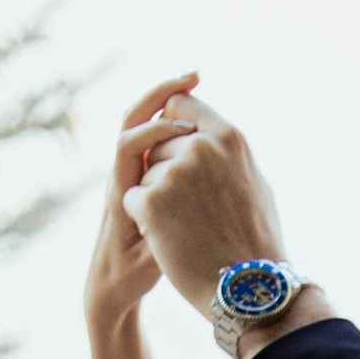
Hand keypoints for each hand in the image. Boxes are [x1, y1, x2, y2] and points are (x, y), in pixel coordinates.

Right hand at [85, 69, 200, 339]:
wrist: (124, 285)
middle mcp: (133, 166)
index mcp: (154, 166)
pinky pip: (126, 154)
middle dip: (167, 89)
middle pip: (144, 111)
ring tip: (181, 101)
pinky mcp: (116, 194)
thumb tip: (243, 173)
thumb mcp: (198, 217)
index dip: (181, 95)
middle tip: (193, 74)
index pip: (165, 118)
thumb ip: (210, 191)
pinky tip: (173, 137)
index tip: (199, 77)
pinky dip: (148, 137)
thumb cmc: (168, 255)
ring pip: (130, 127)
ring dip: (155, 107)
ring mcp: (122, 178)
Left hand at [122, 88, 289, 315]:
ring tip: (188, 228)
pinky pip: (132, 198)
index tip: (172, 136)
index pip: (180, 104)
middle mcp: (200, 146)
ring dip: (155, 197)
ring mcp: (174, 172)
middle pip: (158, 141)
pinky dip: (144, 221)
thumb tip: (207, 134)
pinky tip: (171, 240)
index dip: (169, 120)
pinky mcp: (151, 201)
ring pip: (144, 172)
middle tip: (192, 208)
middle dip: (164, 167)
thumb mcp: (255, 183)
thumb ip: (226, 153)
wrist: (248, 290)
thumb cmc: (256, 242)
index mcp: (229, 137)